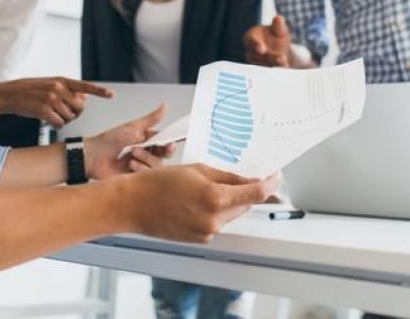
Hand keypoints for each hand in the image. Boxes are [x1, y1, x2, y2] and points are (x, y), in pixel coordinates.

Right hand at [0, 77, 112, 127]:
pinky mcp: (43, 110)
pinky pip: (59, 124)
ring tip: (52, 114)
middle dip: (75, 114)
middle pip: (80, 108)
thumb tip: (84, 98)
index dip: (99, 91)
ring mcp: (51, 99)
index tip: (112, 94)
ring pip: (70, 117)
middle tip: (65, 113)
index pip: (85, 86)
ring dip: (64, 120)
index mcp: (62, 80)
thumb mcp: (50, 85)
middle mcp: (58, 88)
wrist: (8, 94)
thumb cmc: (31, 90)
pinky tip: (48, 120)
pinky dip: (56, 125)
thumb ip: (66, 90)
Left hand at [86, 103, 176, 178]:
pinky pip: (147, 176)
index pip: (165, 143)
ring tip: (132, 155)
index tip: (172, 143)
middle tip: (154, 147)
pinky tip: (131, 165)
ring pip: (157, 167)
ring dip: (146, 159)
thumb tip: (165, 105)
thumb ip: (152, 118)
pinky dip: (141, 169)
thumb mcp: (133, 127)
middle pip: (164, 156)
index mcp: (147, 142)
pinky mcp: (136, 178)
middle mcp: (146, 154)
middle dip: (160, 152)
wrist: (93, 156)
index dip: (171, 144)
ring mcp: (141, 166)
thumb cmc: (110, 140)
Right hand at [123, 164, 279, 242]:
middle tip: (236, 177)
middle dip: (244, 191)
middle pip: (244, 204)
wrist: (133, 205)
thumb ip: (226, 176)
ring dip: (227, 201)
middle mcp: (214, 219)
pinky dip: (214, 212)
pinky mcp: (200, 239)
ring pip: (230, 214)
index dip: (270, 184)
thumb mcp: (197, 169)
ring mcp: (207, 232)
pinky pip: (217, 223)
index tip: (276, 177)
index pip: (255, 193)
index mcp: (215, 197)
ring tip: (203, 189)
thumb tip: (247, 180)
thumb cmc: (159, 183)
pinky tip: (195, 202)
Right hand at [243, 15, 291, 66]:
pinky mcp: (262, 68)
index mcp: (250, 37)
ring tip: (285, 62)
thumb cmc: (276, 35)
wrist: (280, 48)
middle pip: (257, 55)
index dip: (255, 45)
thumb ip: (278, 25)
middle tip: (281, 58)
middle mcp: (250, 50)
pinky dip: (276, 68)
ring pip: (263, 64)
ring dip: (274, 64)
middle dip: (270, 57)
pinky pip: (267, 69)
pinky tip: (285, 66)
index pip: (250, 41)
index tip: (262, 49)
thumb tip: (279, 18)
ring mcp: (255, 61)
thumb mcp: (279, 29)